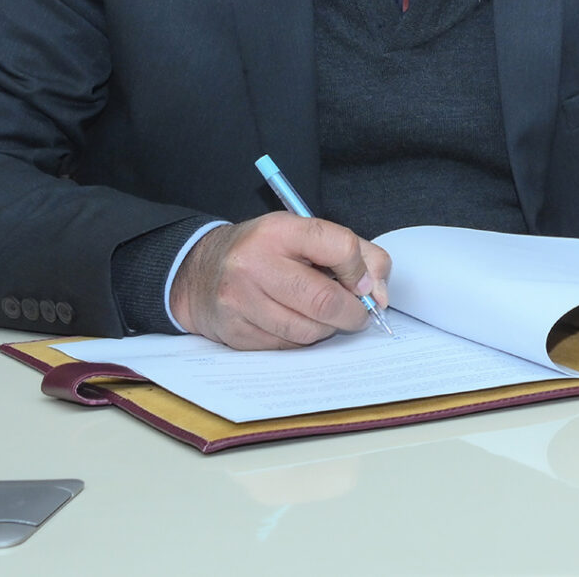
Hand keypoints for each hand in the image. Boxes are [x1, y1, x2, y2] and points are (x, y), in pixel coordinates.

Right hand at [169, 214, 391, 349]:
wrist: (198, 273)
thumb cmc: (264, 251)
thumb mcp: (304, 234)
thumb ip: (355, 253)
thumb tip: (380, 293)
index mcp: (279, 231)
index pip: (340, 247)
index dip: (363, 270)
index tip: (366, 284)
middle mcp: (254, 265)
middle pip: (324, 300)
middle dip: (354, 312)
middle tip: (360, 313)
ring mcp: (241, 302)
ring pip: (308, 330)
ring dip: (330, 328)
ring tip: (329, 316)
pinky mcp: (235, 333)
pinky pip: (288, 346)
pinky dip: (305, 339)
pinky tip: (300, 323)